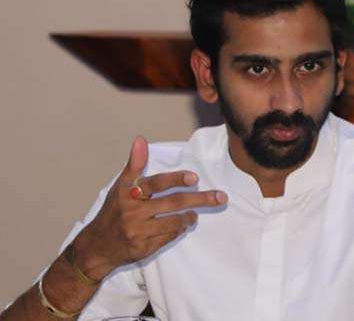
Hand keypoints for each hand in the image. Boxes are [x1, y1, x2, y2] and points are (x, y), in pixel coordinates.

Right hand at [73, 136, 227, 279]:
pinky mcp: (143, 248)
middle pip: (173, 203)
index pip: (156, 184)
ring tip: (195, 214)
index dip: (175, 179)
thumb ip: (134, 164)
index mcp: (128, 193)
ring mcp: (138, 231)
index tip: (195, 177)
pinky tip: (182, 226)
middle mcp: (133, 212)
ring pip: (174, 222)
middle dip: (200, 199)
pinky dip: (178, 230)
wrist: (97, 246)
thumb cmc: (113, 211)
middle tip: (220, 197)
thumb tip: (140, 139)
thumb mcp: (119, 186)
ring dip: (190, 217)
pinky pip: (169, 237)